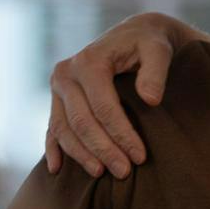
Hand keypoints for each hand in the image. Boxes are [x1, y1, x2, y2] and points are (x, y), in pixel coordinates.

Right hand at [45, 12, 207, 177]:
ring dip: (80, 154)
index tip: (140, 157)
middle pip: (81, 121)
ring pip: (63, 128)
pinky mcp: (57, 99)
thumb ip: (156, 71)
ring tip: (102, 174)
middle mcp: (66, 73)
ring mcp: (58, 87)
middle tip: (124, 172)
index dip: (121, 134)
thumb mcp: (158, 50)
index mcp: (88, 62)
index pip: (104, 107)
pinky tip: (57, 169)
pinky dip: (53, 148)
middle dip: (103, 149)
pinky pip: (51, 127)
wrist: (133, 34)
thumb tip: (151, 99)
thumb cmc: (148, 44)